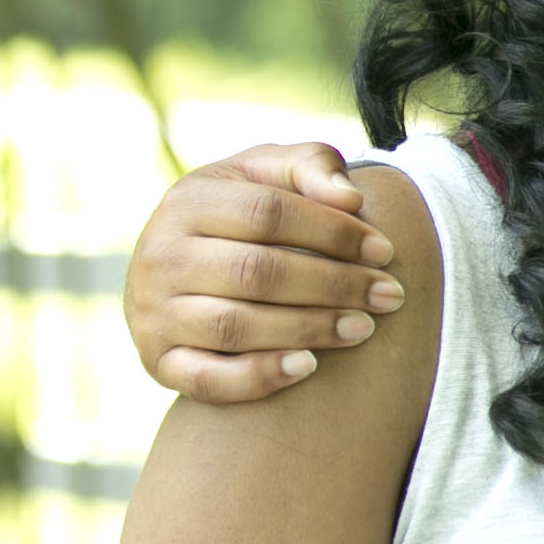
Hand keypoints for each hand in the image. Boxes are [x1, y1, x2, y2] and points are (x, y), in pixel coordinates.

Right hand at [126, 143, 404, 403]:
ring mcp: (154, 313)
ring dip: (308, 329)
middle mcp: (161, 256)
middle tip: (389, 296)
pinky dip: (258, 376)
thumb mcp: (265, 175)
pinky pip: (208, 378)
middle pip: (255, 271)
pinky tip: (308, 367)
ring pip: (234, 325)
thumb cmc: (239, 216)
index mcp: (187, 201)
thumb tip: (348, 198)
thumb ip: (309, 164)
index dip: (331, 231)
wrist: (176, 270)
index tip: (384, 250)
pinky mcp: (159, 362)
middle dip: (332, 284)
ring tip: (362, 328)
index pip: (266, 212)